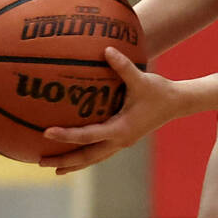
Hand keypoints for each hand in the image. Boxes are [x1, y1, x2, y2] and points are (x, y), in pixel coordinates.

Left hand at [39, 47, 181, 174]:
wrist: (178, 103)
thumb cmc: (159, 91)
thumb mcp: (141, 79)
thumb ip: (123, 66)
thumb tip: (106, 50)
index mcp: (121, 129)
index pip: (88, 136)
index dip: (66, 136)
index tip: (46, 133)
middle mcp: (120, 140)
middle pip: (87, 157)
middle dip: (64, 161)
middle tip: (39, 162)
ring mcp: (122, 142)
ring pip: (93, 158)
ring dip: (73, 163)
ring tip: (53, 168)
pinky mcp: (124, 139)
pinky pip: (100, 152)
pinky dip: (86, 155)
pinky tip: (76, 152)